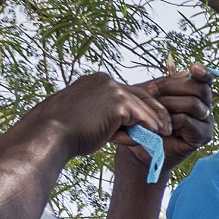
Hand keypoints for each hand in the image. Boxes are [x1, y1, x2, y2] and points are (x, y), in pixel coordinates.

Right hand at [23, 72, 181, 169]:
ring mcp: (112, 89)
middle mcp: (106, 80)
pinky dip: (147, 129)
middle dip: (158, 112)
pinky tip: (151, 138)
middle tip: (168, 128)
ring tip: (164, 135)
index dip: (146, 105)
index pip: (130, 91)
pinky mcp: (118, 102)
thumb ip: (115, 118)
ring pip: (144, 107)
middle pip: (143, 95)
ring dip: (154, 124)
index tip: (158, 116)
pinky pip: (141, 118)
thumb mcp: (93, 118)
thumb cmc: (69, 132)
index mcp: (98, 82)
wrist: (51, 134)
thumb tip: (140, 130)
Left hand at [117, 68, 212, 182]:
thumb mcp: (153, 96)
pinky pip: (189, 121)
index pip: (206, 80)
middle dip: (173, 87)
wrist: (140, 144)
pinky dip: (173, 120)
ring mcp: (206, 123)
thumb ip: (168, 84)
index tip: (193, 67)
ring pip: (194, 105)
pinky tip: (162, 125)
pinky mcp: (203, 137)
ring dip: (170, 104)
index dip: (203, 72)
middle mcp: (205, 108)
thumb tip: (183, 72)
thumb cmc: (147, 118)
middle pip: (201, 89)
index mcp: (196, 95)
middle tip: (152, 90)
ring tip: (154, 109)